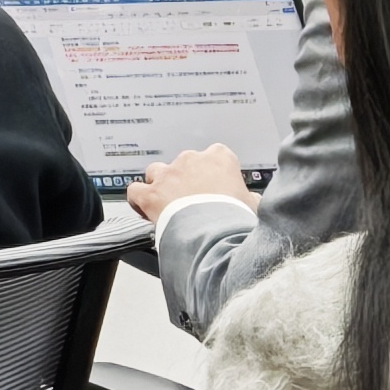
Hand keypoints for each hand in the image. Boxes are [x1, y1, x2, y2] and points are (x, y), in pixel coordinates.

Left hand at [125, 144, 255, 219]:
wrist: (217, 234)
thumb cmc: (237, 218)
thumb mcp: (252, 205)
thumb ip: (248, 197)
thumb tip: (250, 200)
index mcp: (219, 159)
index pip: (215, 155)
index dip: (213, 173)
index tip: (214, 187)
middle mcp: (191, 160)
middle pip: (184, 164)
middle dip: (186, 180)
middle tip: (193, 202)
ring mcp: (168, 175)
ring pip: (157, 172)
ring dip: (160, 185)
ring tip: (168, 204)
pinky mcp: (151, 193)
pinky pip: (136, 190)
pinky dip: (138, 199)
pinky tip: (144, 209)